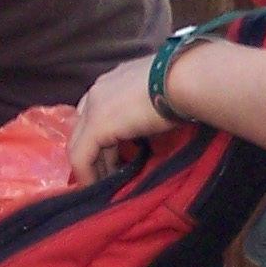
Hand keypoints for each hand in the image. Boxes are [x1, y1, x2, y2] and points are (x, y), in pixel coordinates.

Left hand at [67, 51, 176, 180]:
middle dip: (93, 154)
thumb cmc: (184, 85)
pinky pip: (82, 156)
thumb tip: (153, 124)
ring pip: (79, 143)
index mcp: (115, 80)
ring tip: (103, 185)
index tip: (112, 156)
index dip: (100, 136)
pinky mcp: (97, 125)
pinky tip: (95, 187)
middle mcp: (99, 90)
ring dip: (91, 166)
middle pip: (83, 128)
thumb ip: (148, 107)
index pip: (96, 111)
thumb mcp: (161, 94)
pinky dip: (87, 174)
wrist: (186, 79)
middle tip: (105, 175)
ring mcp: (94, 106)